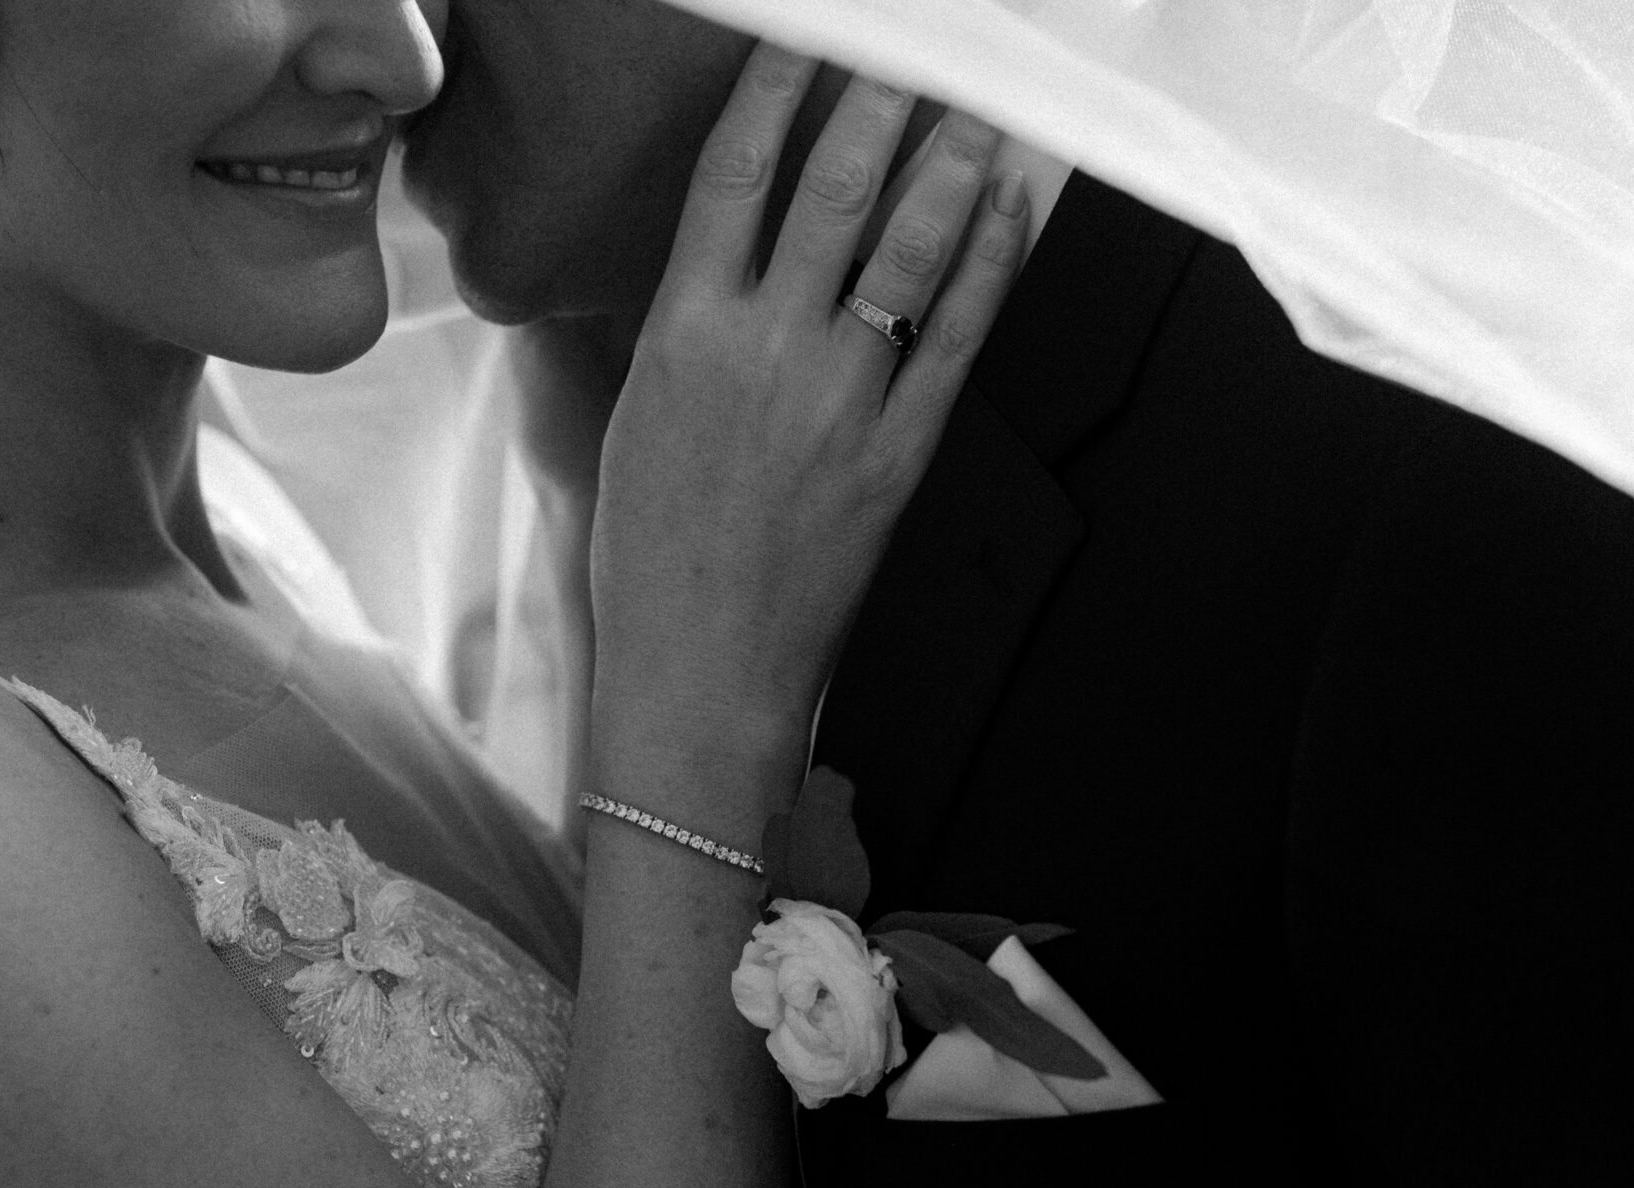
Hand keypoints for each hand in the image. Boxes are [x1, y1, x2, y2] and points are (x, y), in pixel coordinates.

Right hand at [589, 45, 1030, 776]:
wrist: (700, 677)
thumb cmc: (650, 561)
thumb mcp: (625, 424)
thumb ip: (665, 329)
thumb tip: (689, 259)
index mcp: (681, 336)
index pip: (732, 177)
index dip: (776, 92)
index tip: (805, 39)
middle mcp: (764, 352)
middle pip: (833, 193)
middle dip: (880, 102)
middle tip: (916, 46)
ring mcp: (840, 402)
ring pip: (908, 254)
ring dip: (950, 166)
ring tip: (977, 106)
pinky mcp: (899, 454)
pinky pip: (958, 340)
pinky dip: (990, 267)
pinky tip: (1008, 211)